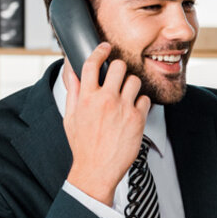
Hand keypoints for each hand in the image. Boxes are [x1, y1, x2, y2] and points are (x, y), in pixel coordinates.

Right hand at [63, 43, 150, 205]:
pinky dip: (141, 103)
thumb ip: (74, 92)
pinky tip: (133, 111)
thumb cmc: (83, 145)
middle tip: (118, 75)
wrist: (97, 169)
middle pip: (119, 66)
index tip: (105, 47)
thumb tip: (72, 71)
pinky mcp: (138, 119)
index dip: (100, 51)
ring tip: (126, 95)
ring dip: (131, 85)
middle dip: (119, 68)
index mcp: (86, 98)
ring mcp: (123, 108)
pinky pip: (145, 99)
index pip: (92, 64)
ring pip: (134, 81)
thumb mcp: (71, 117)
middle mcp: (106, 100)